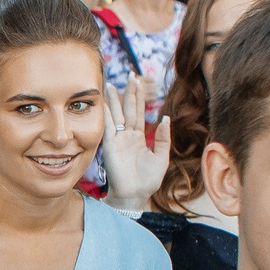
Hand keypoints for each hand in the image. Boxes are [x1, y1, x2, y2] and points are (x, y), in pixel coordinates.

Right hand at [100, 83, 170, 210]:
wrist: (135, 194)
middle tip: (130, 74)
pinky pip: (108, 126)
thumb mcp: (161, 157)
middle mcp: (127, 136)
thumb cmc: (148, 180)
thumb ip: (163, 138)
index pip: (139, 113)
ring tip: (112, 83)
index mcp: (139, 138)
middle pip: (128, 109)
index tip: (139, 81)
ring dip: (115, 99)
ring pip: (117, 114)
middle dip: (129, 92)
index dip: (139, 97)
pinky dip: (106, 114)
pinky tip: (104, 102)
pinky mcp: (110, 145)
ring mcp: (118, 140)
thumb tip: (165, 117)